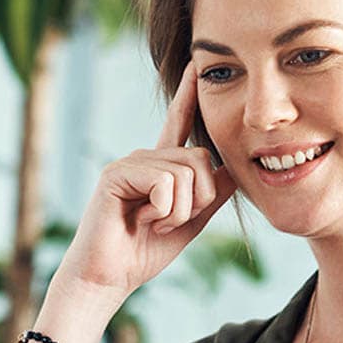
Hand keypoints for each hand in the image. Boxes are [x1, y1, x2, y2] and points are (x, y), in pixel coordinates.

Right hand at [52, 63, 236, 304]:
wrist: (109, 277)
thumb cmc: (143, 253)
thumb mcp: (188, 222)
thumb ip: (209, 195)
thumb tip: (233, 169)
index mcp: (159, 167)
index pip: (178, 125)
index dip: (188, 96)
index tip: (197, 65)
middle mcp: (144, 158)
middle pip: (200, 160)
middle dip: (198, 200)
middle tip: (167, 222)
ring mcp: (129, 163)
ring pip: (185, 173)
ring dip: (178, 211)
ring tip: (151, 223)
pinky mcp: (116, 173)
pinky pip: (164, 182)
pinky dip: (162, 209)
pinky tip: (140, 219)